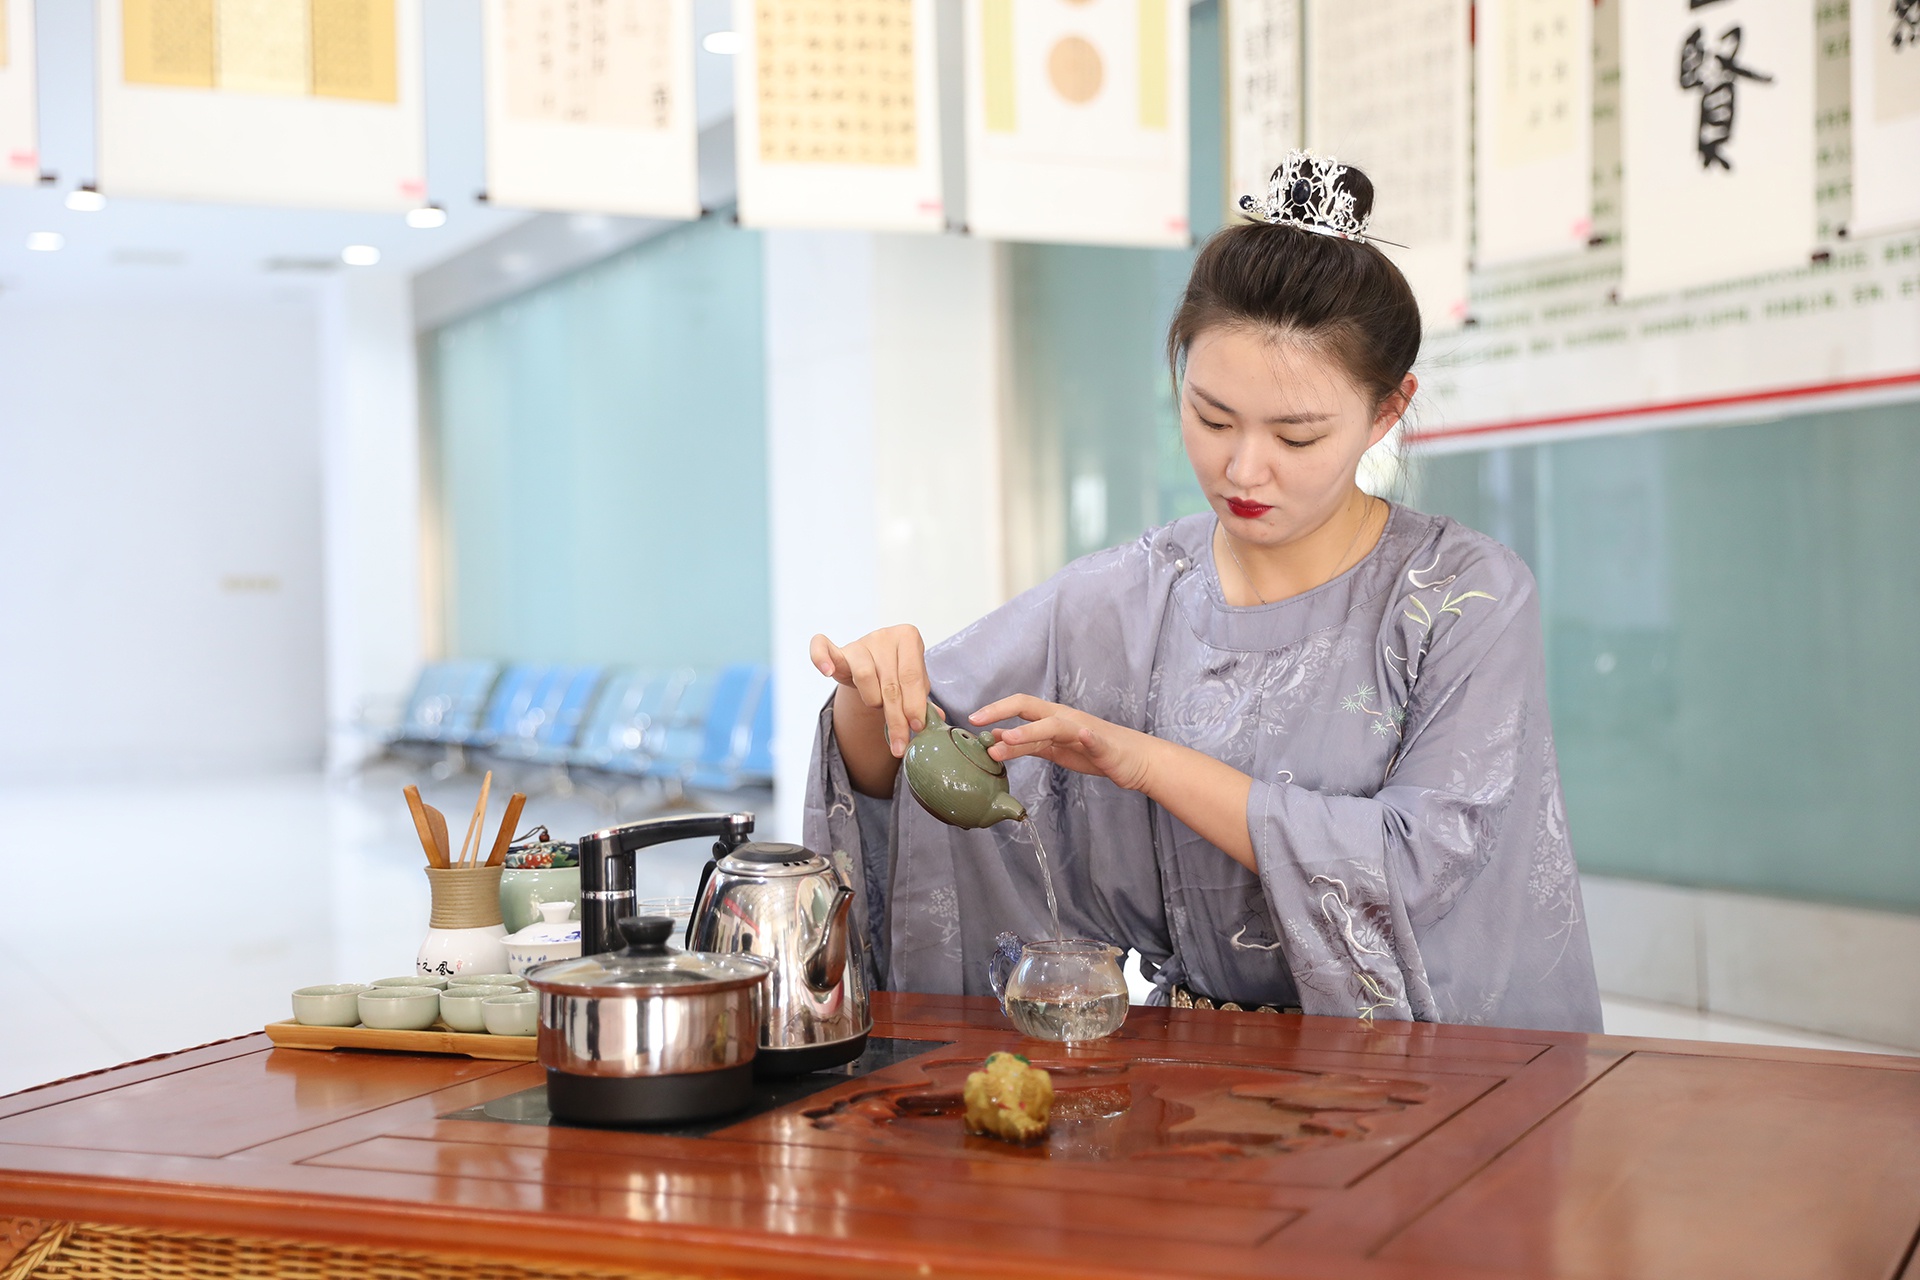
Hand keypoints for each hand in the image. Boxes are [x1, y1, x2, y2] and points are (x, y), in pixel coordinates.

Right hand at [810, 625, 929, 757]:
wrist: (877, 663)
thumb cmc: (899, 673)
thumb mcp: (915, 684)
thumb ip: (923, 700)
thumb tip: (937, 718)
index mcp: (909, 637)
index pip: (911, 676)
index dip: (914, 705)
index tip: (916, 727)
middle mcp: (884, 636)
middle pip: (890, 683)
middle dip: (896, 718)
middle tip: (899, 744)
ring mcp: (860, 643)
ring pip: (864, 676)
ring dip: (872, 699)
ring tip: (877, 706)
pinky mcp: (839, 652)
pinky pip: (822, 648)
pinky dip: (821, 658)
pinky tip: (827, 672)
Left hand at [969, 695, 1159, 792]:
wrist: (1133, 759)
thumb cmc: (1093, 753)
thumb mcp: (1053, 749)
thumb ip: (1026, 744)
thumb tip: (995, 739)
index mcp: (1052, 718)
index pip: (1019, 706)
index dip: (995, 710)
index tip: (972, 719)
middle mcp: (1064, 718)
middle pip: (1030, 706)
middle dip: (1002, 710)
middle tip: (976, 719)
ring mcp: (1083, 730)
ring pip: (1053, 725)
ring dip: (1029, 732)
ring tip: (1007, 740)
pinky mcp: (1101, 746)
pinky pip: (1092, 740)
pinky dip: (1086, 737)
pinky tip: (1080, 736)